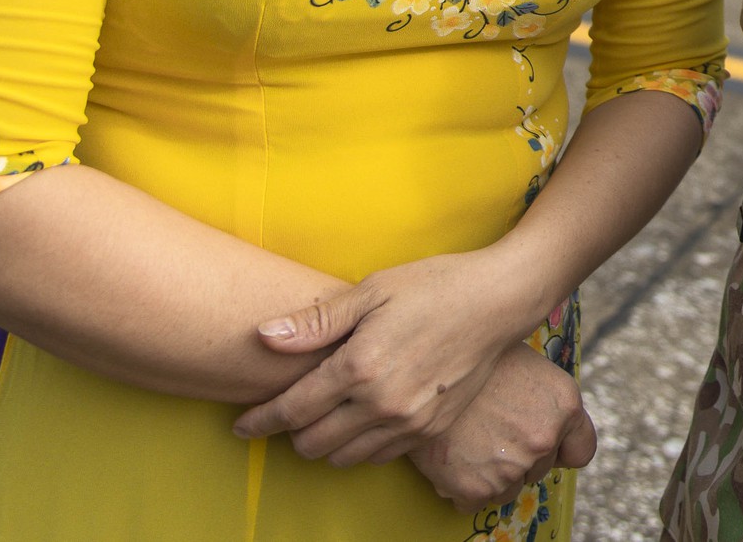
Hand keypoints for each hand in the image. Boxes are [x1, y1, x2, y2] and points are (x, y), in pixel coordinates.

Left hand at [233, 249, 548, 464]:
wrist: (500, 300)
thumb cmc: (435, 285)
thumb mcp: (373, 290)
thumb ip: (317, 321)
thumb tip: (263, 337)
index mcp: (359, 367)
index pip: (292, 410)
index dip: (260, 421)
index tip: (242, 425)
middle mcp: (381, 403)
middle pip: (311, 442)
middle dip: (289, 433)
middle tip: (288, 412)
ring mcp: (408, 420)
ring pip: (342, 456)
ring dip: (323, 443)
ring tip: (322, 418)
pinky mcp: (430, 428)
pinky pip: (378, 456)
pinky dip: (358, 447)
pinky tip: (359, 422)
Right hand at [409, 344, 596, 511]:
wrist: (423, 370)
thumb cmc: (473, 358)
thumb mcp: (524, 362)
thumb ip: (544, 397)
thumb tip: (545, 419)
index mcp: (564, 405)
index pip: (580, 451)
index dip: (560, 448)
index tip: (541, 444)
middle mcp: (544, 439)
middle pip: (538, 469)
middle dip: (516, 456)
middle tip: (488, 431)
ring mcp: (511, 467)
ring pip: (506, 489)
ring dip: (489, 474)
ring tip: (467, 442)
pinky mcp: (476, 488)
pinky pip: (473, 502)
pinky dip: (460, 487)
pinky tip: (450, 458)